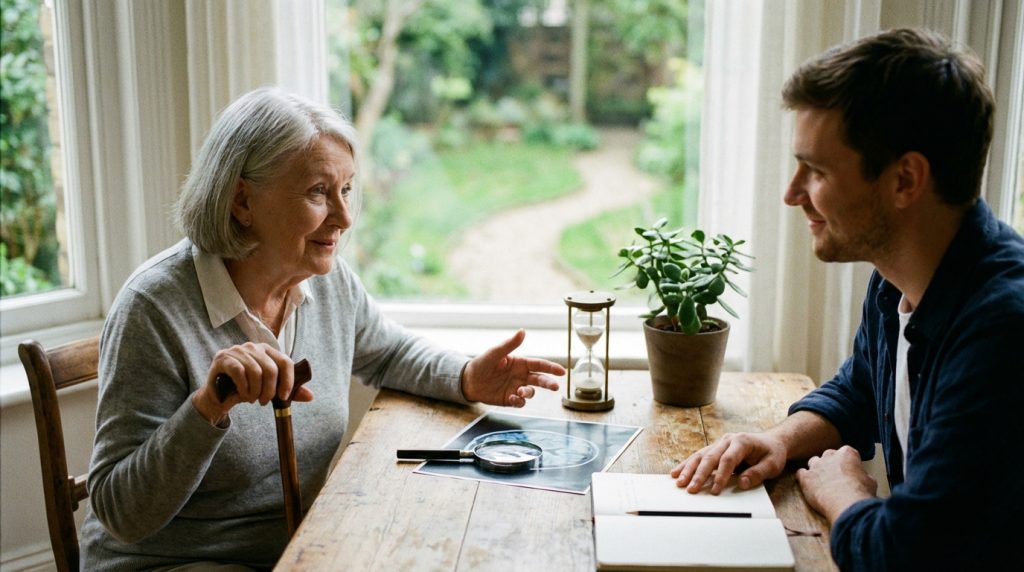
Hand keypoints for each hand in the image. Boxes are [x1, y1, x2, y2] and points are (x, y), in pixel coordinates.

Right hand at [192, 342, 313, 424]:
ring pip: (256, 372)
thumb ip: (288, 391)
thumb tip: (311, 396)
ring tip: (251, 399)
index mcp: (268, 351)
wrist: (219, 396)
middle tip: (263, 402)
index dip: (288, 381)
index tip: (285, 397)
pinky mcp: (223, 358)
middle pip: (271, 369)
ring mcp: (238, 350)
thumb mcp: (269, 390)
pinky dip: (243, 387)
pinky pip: (239, 372)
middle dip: (269, 391)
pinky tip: (242, 394)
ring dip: (255, 391)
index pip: (286, 362)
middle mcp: (254, 347)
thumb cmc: (246, 390)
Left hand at [461, 329, 563, 406]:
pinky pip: (520, 402)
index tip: (562, 371)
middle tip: (555, 387)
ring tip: (520, 392)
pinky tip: (512, 398)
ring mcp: (516, 388)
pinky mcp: (509, 399)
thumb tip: (522, 331)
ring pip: (530, 392)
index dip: (551, 367)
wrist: (468, 381)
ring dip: (528, 393)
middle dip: (548, 383)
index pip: (539, 364)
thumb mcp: (495, 353)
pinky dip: (519, 401)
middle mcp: (520, 376)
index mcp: (520, 363)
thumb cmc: (482, 363)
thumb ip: (509, 344)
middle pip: (539, 379)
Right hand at [671, 432, 786, 493]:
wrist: (772, 441)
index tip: (715, 490)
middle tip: (691, 488)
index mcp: (742, 441)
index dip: (721, 475)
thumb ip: (758, 473)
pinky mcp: (715, 448)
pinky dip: (687, 465)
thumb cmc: (772, 453)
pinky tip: (676, 472)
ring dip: (688, 469)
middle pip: (710, 457)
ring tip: (678, 481)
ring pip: (700, 455)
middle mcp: (728, 440)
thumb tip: (742, 483)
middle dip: (699, 474)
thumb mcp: (772, 464)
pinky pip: (699, 456)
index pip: (728, 459)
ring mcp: (719, 443)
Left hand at [796, 446, 876, 522]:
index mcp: (847, 453)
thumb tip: (862, 478)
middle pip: (829, 455)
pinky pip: (801, 473)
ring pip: (814, 462)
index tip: (850, 471)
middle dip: (832, 464)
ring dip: (817, 470)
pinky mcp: (806, 478)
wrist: (846, 504)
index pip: (847, 453)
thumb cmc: (859, 493)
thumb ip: (863, 475)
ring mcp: (816, 466)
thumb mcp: (870, 481)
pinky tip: (808, 485)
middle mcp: (830, 456)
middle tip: (836, 477)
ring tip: (823, 482)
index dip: (849, 463)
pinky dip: (804, 478)